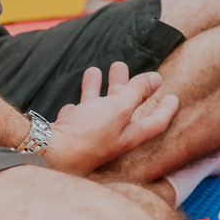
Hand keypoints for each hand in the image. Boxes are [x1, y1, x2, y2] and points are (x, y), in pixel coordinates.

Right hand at [43, 62, 178, 175]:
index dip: (166, 109)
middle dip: (124, 87)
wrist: (46, 153)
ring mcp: (90, 137)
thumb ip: (137, 93)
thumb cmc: (86, 135)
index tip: (173, 97)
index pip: (156, 123)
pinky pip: (76, 118)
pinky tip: (72, 103)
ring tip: (97, 69)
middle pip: (124, 109)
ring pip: (97, 108)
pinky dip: (77, 107)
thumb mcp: (117, 109)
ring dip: (98, 89)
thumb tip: (156, 79)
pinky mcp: (69, 136)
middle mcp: (111, 138)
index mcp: (129, 135)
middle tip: (121, 67)